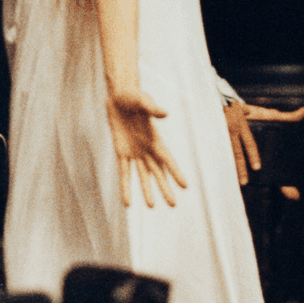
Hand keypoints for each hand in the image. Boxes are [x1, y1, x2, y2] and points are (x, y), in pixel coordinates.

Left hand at [107, 90, 187, 208]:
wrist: (118, 96)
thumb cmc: (133, 96)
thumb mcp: (143, 101)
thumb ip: (152, 109)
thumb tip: (164, 114)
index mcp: (155, 139)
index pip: (167, 160)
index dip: (176, 173)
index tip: (185, 186)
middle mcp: (147, 148)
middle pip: (158, 172)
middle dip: (165, 188)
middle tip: (173, 205)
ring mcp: (134, 152)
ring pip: (142, 176)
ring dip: (146, 190)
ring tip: (151, 206)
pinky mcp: (121, 152)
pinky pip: (124, 172)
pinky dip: (125, 186)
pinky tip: (126, 200)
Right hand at [224, 101, 303, 197]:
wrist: (220, 103)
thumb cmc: (246, 110)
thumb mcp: (263, 112)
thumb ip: (285, 115)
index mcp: (244, 124)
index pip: (249, 142)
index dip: (253, 155)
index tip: (257, 168)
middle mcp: (232, 128)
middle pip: (237, 153)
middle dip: (241, 169)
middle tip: (245, 183)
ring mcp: (220, 133)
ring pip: (226, 153)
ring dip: (231, 168)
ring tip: (236, 182)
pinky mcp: (212, 136)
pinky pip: (217, 151)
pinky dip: (219, 161)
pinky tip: (220, 172)